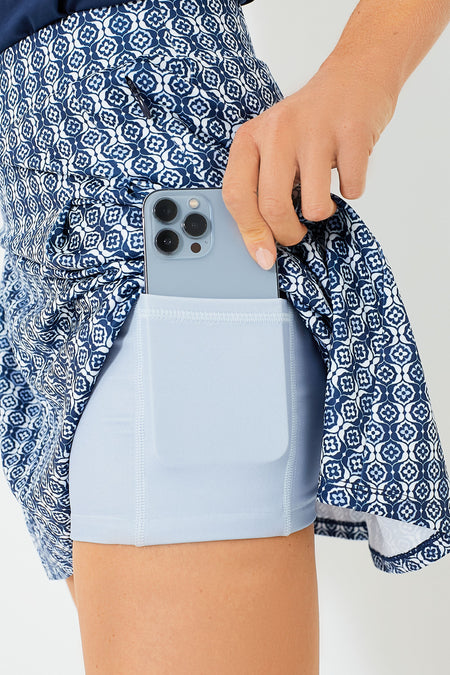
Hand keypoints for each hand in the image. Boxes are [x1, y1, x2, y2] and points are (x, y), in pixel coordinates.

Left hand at [222, 59, 396, 268]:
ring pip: (314, 207)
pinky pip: (352, 190)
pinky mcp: (353, 133)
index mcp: (250, 137)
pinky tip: (348, 169)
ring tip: (322, 196)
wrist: (355, 76)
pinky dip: (352, 189)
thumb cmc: (309, 122)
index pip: (237, 195)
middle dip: (287, 234)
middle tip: (296, 232)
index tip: (263, 257)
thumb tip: (260, 243)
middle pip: (273, 207)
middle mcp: (278, 131)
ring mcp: (316, 130)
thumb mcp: (271, 145)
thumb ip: (260, 186)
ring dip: (322, 213)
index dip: (250, 233)